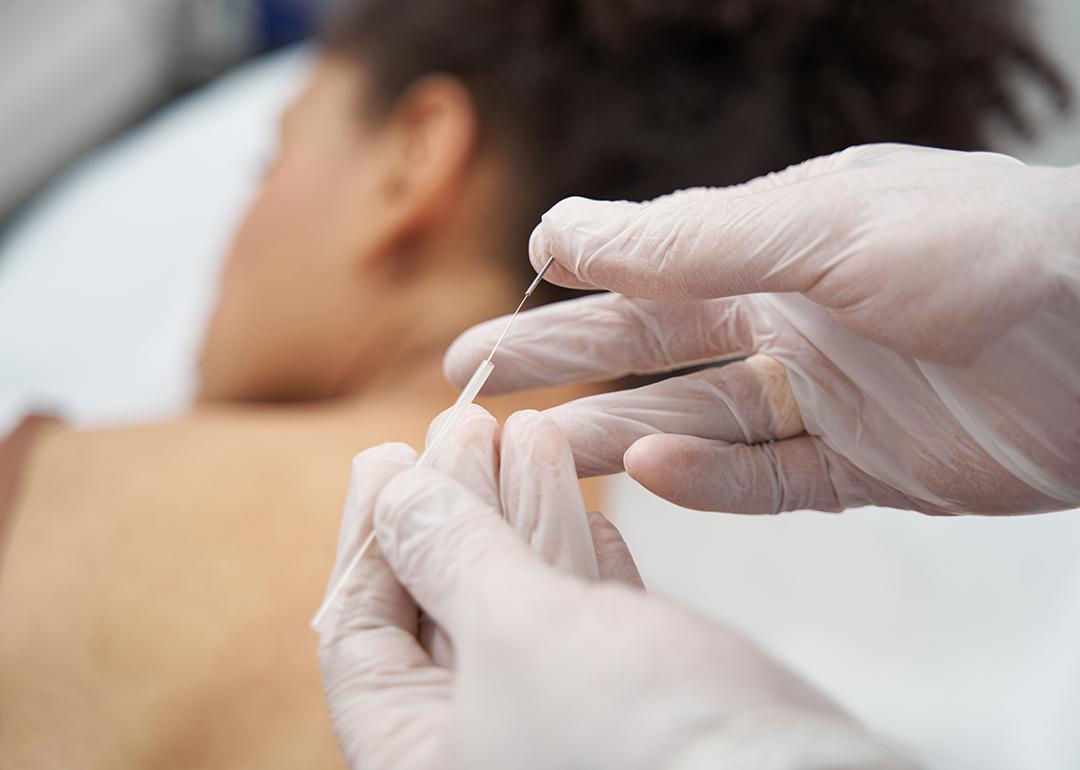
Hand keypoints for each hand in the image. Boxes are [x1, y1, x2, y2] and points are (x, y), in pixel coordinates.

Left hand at [316, 405, 910, 768]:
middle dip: (456, 508)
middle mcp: (483, 750)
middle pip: (443, 609)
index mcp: (420, 759)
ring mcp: (560, 727)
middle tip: (463, 423)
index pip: (359, 636)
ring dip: (523, 513)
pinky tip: (587, 506)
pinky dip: (582, 558)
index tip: (387, 458)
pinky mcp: (633, 708)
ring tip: (525, 428)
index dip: (369, 539)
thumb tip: (393, 494)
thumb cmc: (642, 741)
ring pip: (521, 604)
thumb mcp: (517, 631)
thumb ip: (449, 554)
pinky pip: (588, 622)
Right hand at [445, 144, 1079, 514]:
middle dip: (563, 362)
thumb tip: (568, 232)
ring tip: (534, 450)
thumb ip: (696, 238)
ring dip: (612, 433)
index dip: (577, 283)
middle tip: (474, 378)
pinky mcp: (865, 465)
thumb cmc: (989, 249)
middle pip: (652, 347)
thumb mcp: (826, 225)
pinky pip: (766, 479)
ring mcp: (826, 394)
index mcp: (781, 243)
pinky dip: (706, 481)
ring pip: (693, 420)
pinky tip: (651, 474)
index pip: (653, 267)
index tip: (511, 290)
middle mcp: (792, 316)